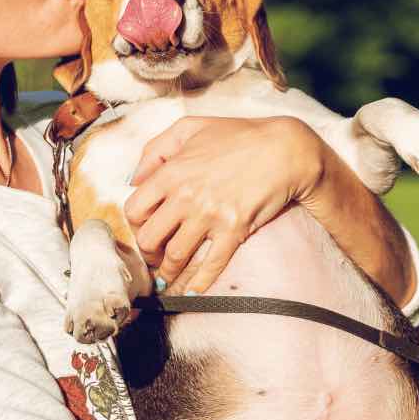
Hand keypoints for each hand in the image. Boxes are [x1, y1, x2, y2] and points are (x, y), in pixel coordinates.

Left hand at [123, 116, 323, 293]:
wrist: (283, 149)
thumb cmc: (238, 135)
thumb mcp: (189, 128)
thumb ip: (154, 149)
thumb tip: (134, 179)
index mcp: (171, 172)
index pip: (134, 210)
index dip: (135, 224)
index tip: (143, 229)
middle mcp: (186, 197)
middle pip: (150, 239)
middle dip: (148, 252)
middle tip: (153, 257)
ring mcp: (210, 216)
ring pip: (175, 256)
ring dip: (167, 273)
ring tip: (165, 279)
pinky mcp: (234, 231)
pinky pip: (211, 264)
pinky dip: (198, 283)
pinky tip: (191, 291)